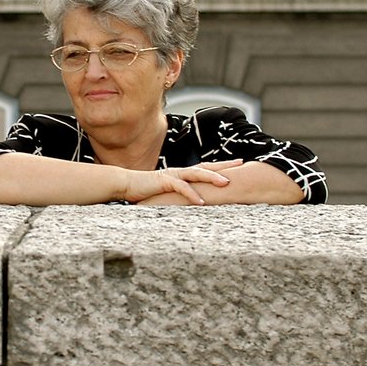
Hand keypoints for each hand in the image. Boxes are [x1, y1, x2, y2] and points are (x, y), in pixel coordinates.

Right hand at [121, 159, 243, 204]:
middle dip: (224, 165)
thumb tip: (194, 200)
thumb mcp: (167, 192)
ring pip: (196, 174)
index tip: (237, 164)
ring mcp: (172, 175)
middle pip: (206, 166)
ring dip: (212, 178)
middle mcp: (180, 171)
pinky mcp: (163, 182)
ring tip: (226, 183)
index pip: (205, 168)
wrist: (125, 184)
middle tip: (241, 163)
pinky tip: (201, 201)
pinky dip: (191, 194)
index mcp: (182, 174)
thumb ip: (179, 194)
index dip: (221, 166)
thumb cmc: (145, 189)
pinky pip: (180, 188)